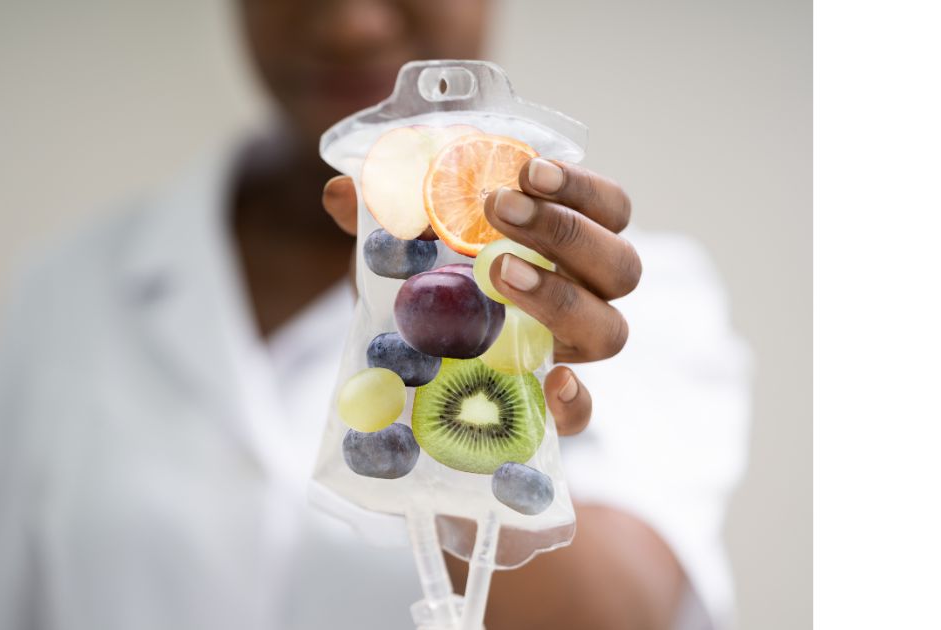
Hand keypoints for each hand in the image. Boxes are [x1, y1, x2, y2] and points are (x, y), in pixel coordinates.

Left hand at [321, 156, 643, 436]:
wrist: (396, 361)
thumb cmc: (418, 284)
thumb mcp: (398, 246)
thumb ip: (381, 218)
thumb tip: (340, 192)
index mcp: (565, 245)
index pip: (609, 208)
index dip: (580, 187)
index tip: (527, 168)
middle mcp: (582, 295)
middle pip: (619, 265)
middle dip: (564, 230)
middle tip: (500, 209)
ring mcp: (567, 353)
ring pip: (609, 330)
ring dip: (561, 296)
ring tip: (498, 273)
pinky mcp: (544, 409)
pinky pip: (584, 414)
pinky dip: (575, 401)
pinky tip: (553, 381)